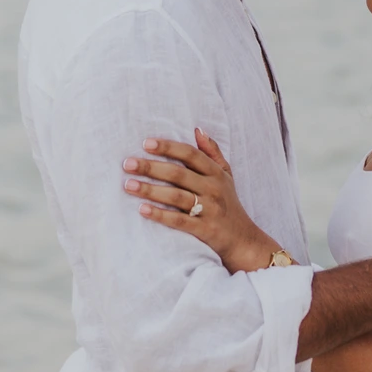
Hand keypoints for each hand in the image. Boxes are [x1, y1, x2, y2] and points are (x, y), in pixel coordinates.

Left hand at [123, 131, 279, 273]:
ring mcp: (210, 210)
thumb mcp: (226, 176)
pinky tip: (143, 209)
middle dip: (151, 167)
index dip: (168, 147)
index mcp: (216, 173)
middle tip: (127, 163)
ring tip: (128, 185)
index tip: (146, 143)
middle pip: (178, 174)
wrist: (243, 241)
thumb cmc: (229, 204)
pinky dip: (160, 215)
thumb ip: (213, 152)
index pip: (190, 154)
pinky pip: (179, 221)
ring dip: (151, 190)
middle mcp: (213, 189)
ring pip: (176, 196)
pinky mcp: (205, 230)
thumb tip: (198, 130)